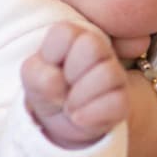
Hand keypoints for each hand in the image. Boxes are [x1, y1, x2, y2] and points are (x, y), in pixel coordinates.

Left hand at [22, 21, 126, 148]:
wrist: (65, 123)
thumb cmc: (49, 91)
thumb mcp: (33, 81)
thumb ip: (36, 74)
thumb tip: (57, 80)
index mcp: (73, 37)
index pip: (66, 32)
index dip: (52, 56)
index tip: (50, 69)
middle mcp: (99, 49)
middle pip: (92, 47)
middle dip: (70, 74)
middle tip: (63, 87)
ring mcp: (114, 73)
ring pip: (107, 74)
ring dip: (78, 98)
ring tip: (70, 106)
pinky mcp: (123, 99)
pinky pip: (116, 102)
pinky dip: (91, 115)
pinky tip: (80, 118)